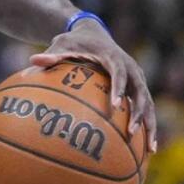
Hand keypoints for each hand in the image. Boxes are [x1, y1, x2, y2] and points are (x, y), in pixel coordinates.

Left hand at [30, 21, 156, 151]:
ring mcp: (137, 79)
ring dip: (150, 125)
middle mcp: (131, 68)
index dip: (119, 89)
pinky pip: (146, 108)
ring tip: (150, 150)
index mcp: (114, 57)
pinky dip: (148, 126)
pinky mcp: (137, 88)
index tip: (115, 106)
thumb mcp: (62, 44)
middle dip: (139, 113)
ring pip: (148, 103)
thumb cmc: (75, 41)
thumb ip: (51, 54)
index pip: (119, 73)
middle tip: (131, 132)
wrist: (93, 33)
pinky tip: (148, 149)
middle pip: (141, 92)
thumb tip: (32, 60)